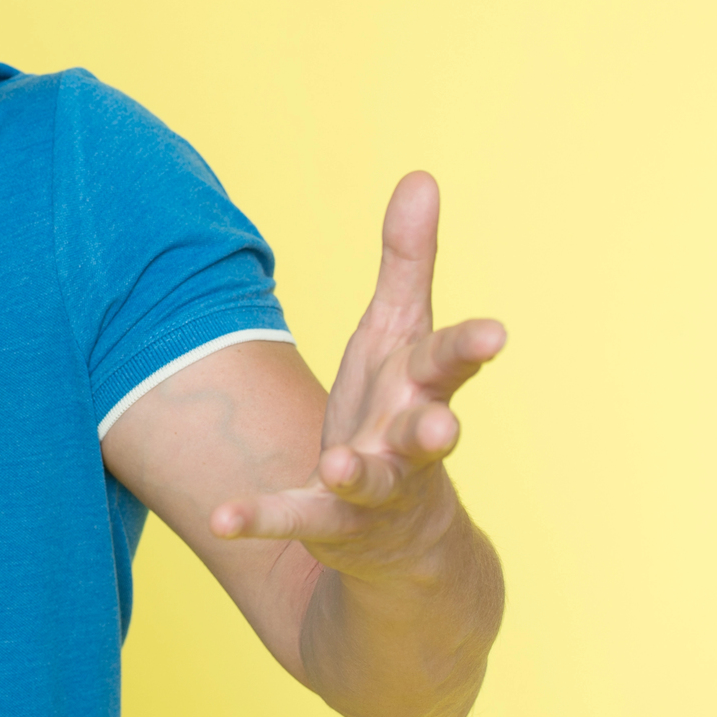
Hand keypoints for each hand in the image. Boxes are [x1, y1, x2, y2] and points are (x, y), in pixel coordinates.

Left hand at [211, 171, 503, 582]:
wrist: (407, 541)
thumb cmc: (399, 411)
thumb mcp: (398, 336)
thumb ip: (408, 263)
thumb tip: (420, 176)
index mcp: (422, 390)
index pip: (449, 363)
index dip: (470, 349)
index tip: (495, 334)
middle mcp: (409, 444)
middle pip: (428, 431)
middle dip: (436, 428)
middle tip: (444, 427)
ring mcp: (376, 492)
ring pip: (373, 483)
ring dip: (359, 472)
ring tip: (339, 464)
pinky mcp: (332, 525)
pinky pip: (295, 520)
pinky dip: (259, 517)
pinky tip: (221, 517)